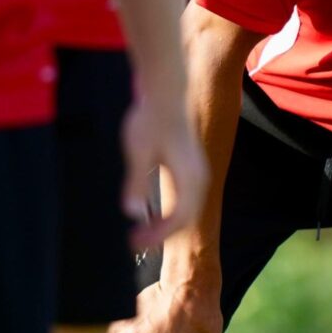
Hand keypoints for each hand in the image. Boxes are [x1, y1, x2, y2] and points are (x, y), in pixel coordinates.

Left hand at [119, 97, 207, 250]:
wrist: (164, 91)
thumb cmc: (150, 118)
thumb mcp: (138, 150)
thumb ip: (136, 182)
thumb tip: (131, 212)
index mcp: (190, 177)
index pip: (179, 219)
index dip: (157, 234)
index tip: (134, 240)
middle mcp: (199, 178)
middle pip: (186, 218)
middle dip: (161, 234)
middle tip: (133, 241)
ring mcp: (198, 173)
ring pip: (188, 210)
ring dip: (166, 225)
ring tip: (141, 231)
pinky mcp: (191, 167)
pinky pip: (186, 200)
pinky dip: (170, 212)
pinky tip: (150, 213)